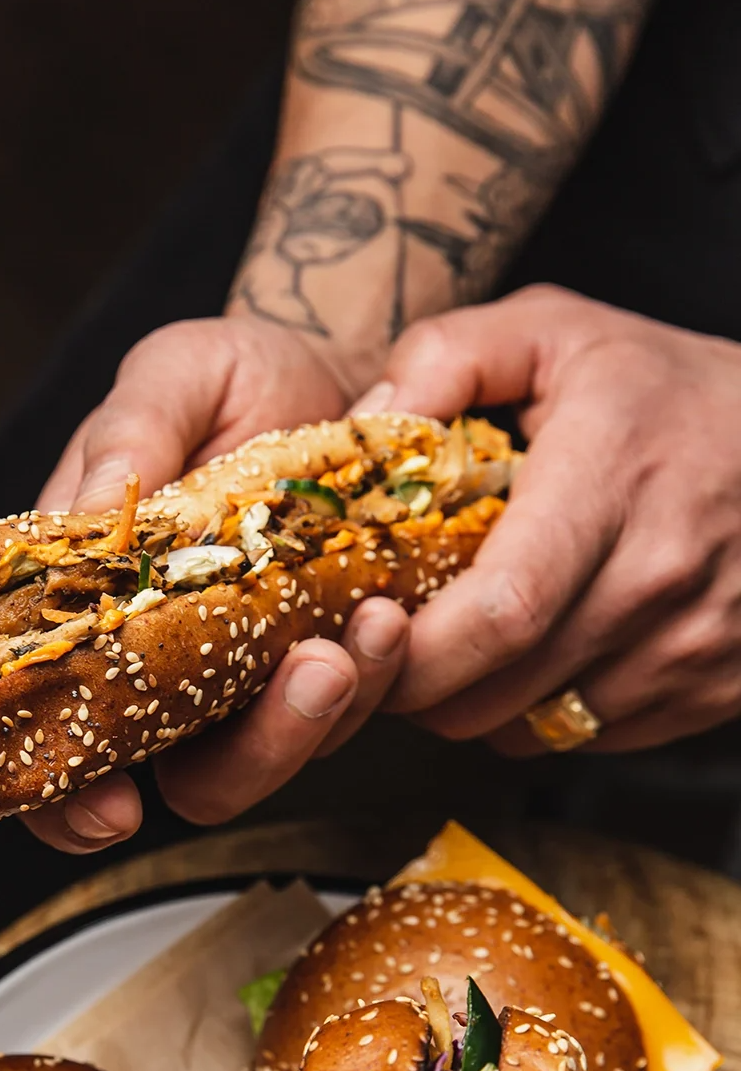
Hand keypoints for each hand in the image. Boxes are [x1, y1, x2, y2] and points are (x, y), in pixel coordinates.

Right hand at [25, 316, 410, 854]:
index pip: (46, 739)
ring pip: (275, 755)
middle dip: (251, 757)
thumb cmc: (233, 376)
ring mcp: (247, 675)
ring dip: (325, 715)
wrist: (338, 366)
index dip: (64, 799)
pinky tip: (392, 611)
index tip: (112, 810)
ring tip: (374, 624)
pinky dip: (379, 675)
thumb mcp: (172, 375)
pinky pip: (349, 710)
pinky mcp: (323, 662)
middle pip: (183, 778)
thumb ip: (126, 440)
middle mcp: (160, 665)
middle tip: (313, 674)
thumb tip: (93, 514)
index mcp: (83, 612)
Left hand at [359, 285, 740, 752]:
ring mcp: (693, 643)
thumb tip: (364, 422)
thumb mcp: (557, 331)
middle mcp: (660, 575)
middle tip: (386, 651)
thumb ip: (448, 357)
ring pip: (534, 728)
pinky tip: (530, 659)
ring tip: (457, 649)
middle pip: (501, 689)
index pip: (502, 611)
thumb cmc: (663, 386)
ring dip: (472, 707)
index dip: (416, 649)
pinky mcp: (712, 689)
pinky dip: (535, 717)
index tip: (367, 631)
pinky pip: (586, 739)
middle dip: (419, 689)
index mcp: (612, 479)